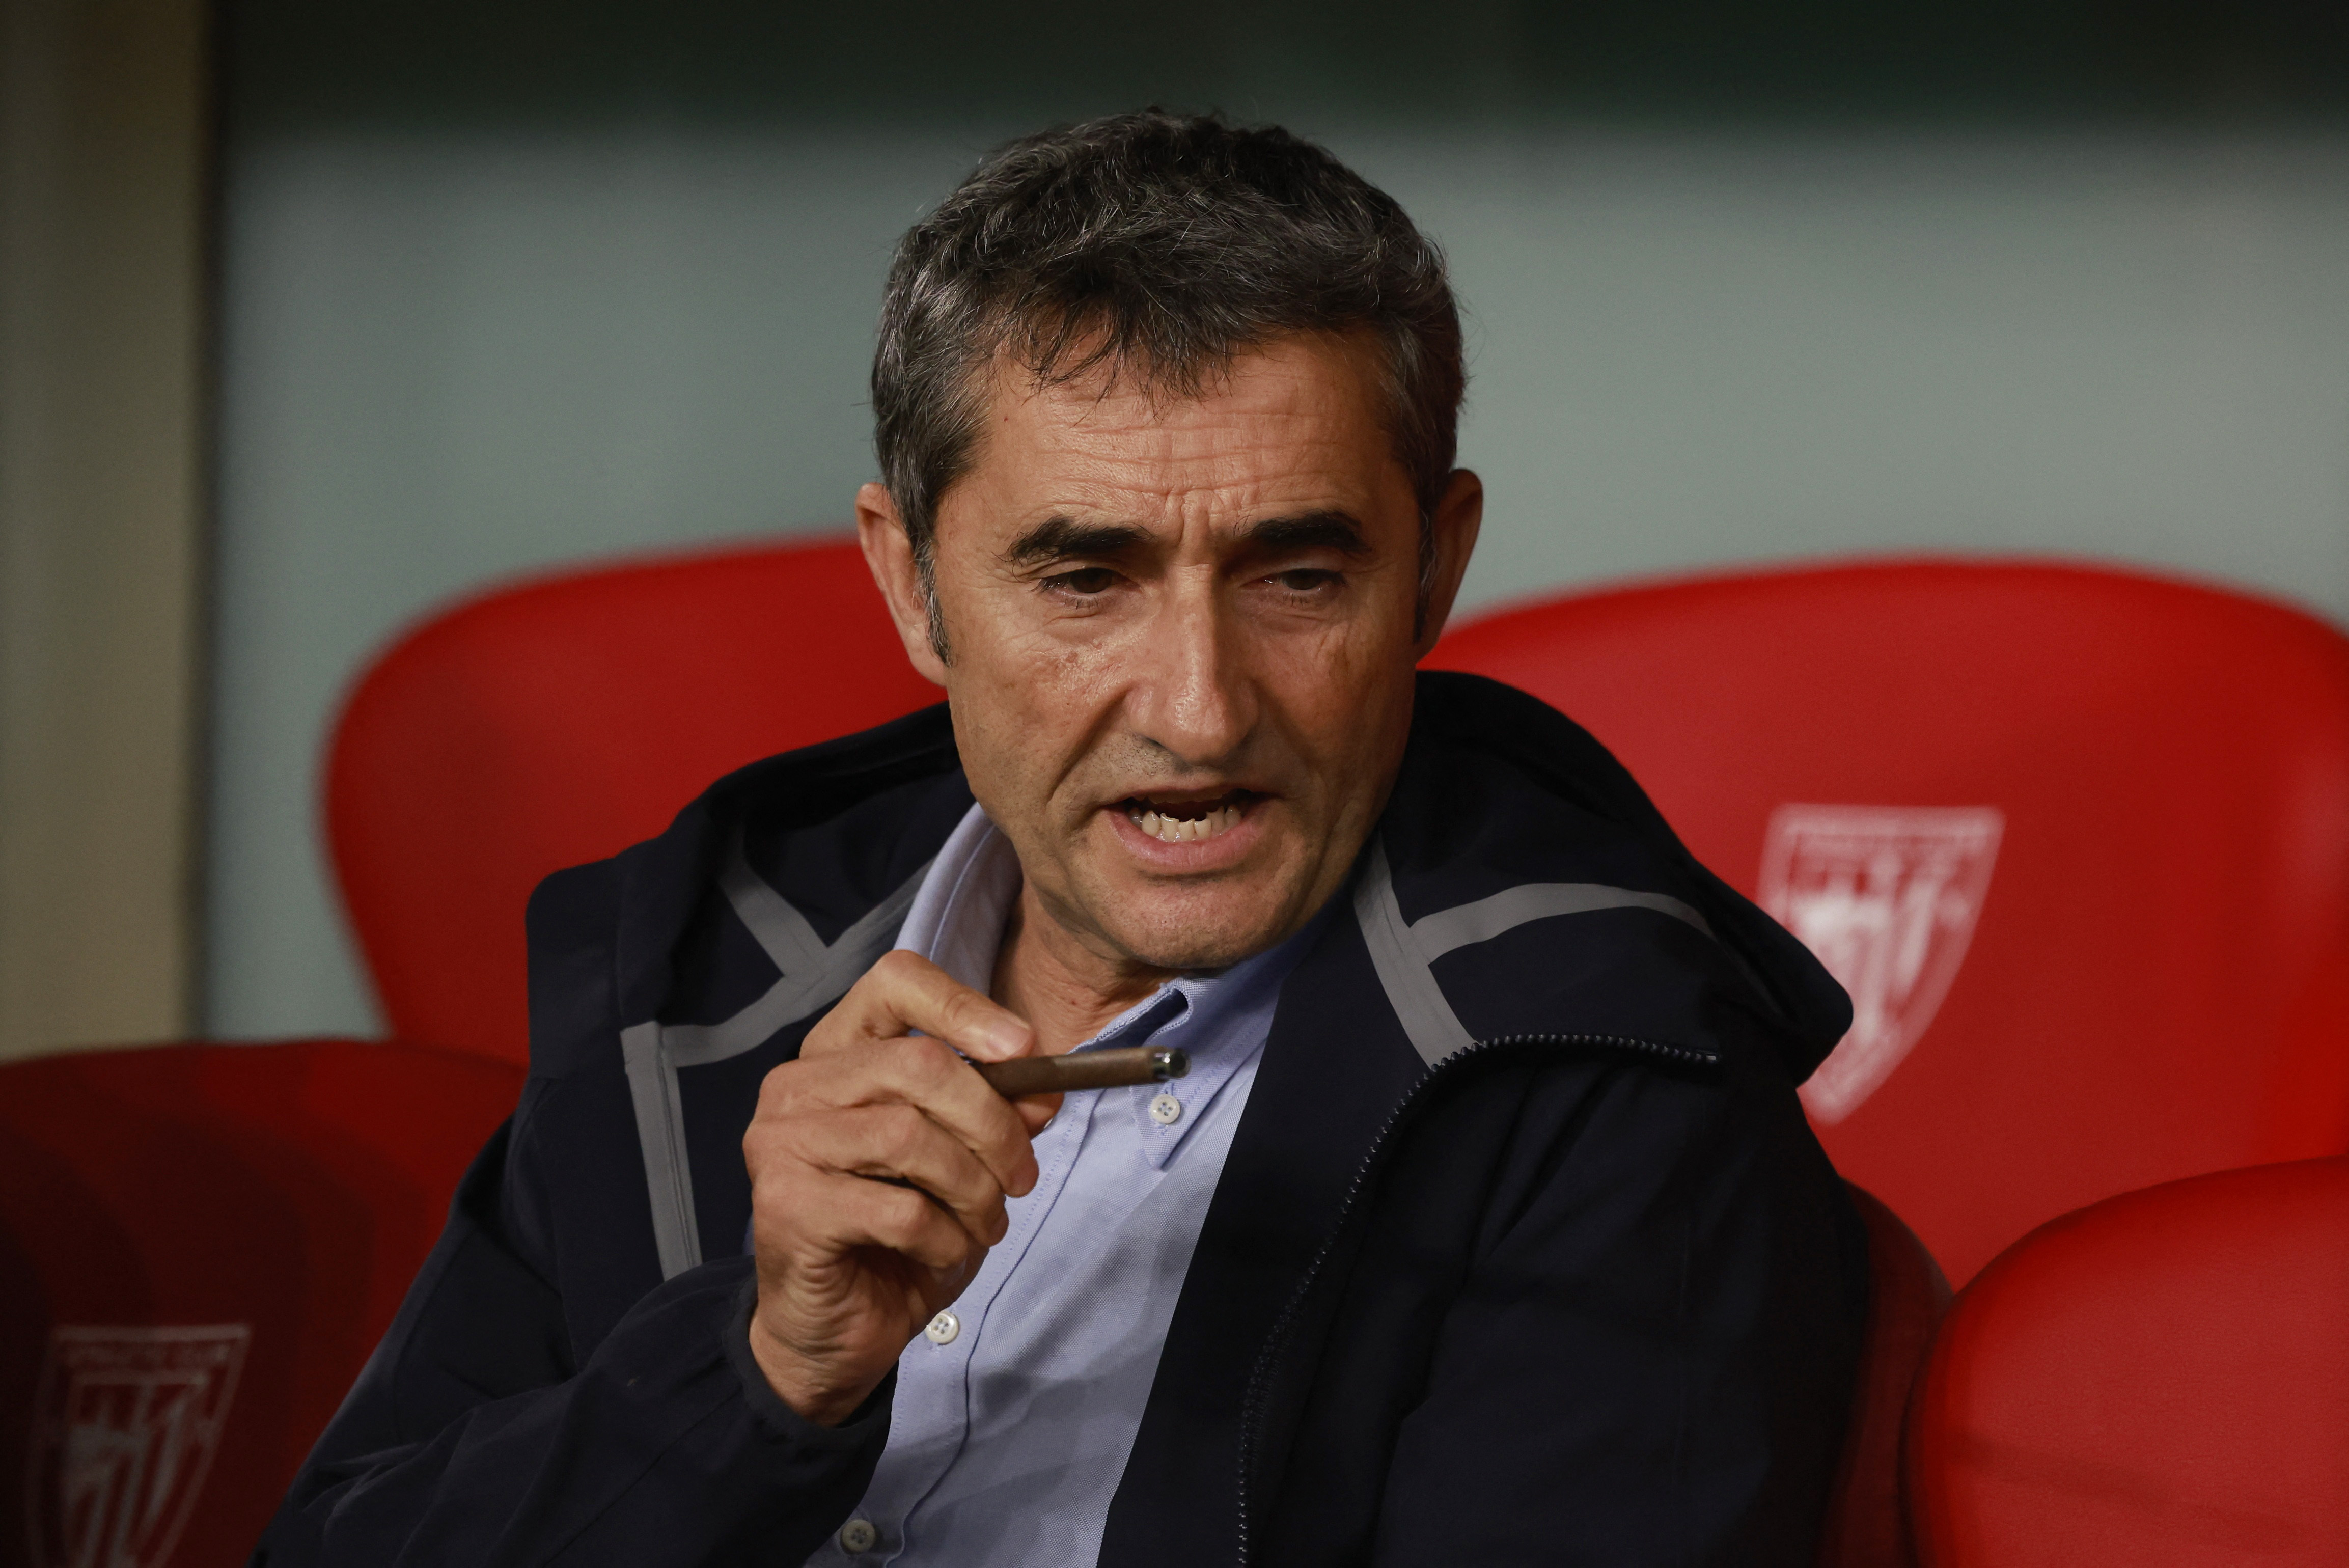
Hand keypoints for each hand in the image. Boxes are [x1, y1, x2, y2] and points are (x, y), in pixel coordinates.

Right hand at [741, 950, 1056, 1424]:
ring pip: (910, 1135)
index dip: (965, 1007)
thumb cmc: (895, 1235)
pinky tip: (942, 1250)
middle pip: (919, 1064)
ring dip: (972, 1187)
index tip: (1023, 1048)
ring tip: (984, 1222)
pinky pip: (898, 1208)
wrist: (834, 1331)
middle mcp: (797, 1085)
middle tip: (1021, 1176)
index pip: (895, 982)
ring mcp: (782, 1142)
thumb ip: (997, 1112)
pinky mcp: (785, 1206)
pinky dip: (943, 1234)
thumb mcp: (961, 1162)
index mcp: (837, 1053)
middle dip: (992, 1123)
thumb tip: (1043, 1085)